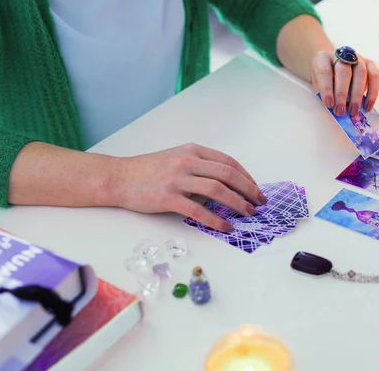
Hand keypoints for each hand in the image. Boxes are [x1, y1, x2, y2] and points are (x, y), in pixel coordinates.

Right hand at [113, 143, 265, 231]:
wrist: (119, 177)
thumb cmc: (148, 170)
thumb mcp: (177, 158)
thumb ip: (200, 167)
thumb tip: (227, 185)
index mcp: (192, 150)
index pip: (228, 162)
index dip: (246, 177)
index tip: (256, 190)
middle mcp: (187, 161)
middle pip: (228, 174)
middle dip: (248, 189)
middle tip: (260, 203)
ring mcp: (177, 179)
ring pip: (217, 190)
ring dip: (238, 203)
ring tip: (248, 214)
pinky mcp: (168, 197)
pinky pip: (198, 210)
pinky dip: (216, 219)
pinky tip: (226, 227)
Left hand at [310, 50, 378, 116]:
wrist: (334, 68)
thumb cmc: (325, 80)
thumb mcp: (318, 86)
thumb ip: (324, 94)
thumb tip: (334, 109)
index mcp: (323, 58)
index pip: (324, 72)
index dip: (326, 89)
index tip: (329, 105)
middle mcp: (341, 55)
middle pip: (343, 72)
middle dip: (342, 94)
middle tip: (340, 111)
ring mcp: (357, 57)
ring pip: (361, 73)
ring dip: (357, 95)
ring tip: (353, 111)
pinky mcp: (370, 63)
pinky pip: (375, 76)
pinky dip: (372, 93)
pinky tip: (367, 106)